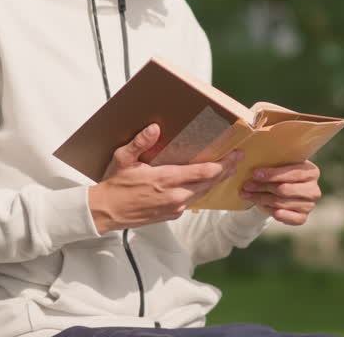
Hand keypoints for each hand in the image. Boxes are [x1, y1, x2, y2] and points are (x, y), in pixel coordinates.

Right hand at [88, 124, 242, 233]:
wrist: (106, 212)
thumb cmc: (115, 185)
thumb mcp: (123, 158)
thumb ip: (140, 142)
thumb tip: (154, 128)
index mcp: (165, 180)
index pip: (203, 172)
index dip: (222, 164)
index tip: (234, 154)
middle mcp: (175, 196)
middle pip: (209, 183)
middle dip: (225, 170)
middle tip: (237, 158)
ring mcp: (175, 207)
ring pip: (203, 193)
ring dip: (216, 180)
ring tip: (226, 168)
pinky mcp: (172, 214)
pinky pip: (193, 200)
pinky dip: (202, 189)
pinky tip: (205, 182)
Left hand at [240, 160, 321, 225]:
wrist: (283, 190)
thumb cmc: (280, 173)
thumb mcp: (279, 164)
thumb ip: (272, 162)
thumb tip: (253, 166)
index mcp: (311, 172)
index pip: (292, 173)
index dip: (272, 174)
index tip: (255, 173)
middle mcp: (313, 190)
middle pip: (284, 189)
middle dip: (262, 187)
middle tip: (246, 186)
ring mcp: (309, 205)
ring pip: (280, 203)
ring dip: (261, 199)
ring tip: (247, 194)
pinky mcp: (303, 218)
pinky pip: (285, 217)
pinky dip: (271, 212)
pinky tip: (261, 206)